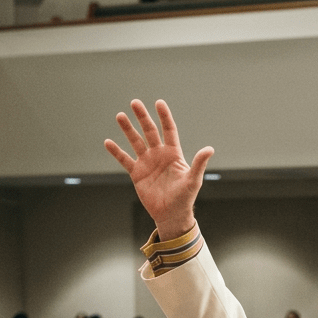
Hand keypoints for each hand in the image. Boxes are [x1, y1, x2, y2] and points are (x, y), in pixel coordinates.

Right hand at [105, 99, 213, 240]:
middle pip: (150, 131)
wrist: (172, 215)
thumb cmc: (185, 198)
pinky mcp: (137, 173)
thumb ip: (199, 164)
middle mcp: (159, 155)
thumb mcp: (193, 180)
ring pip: (136, 141)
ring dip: (128, 129)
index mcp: (174, 154)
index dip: (164, 116)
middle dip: (143, 117)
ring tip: (120, 116)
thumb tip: (210, 149)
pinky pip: (125, 159)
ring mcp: (147, 163)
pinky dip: (116, 151)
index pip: (169, 130)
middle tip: (135, 102)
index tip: (159, 103)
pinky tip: (108, 142)